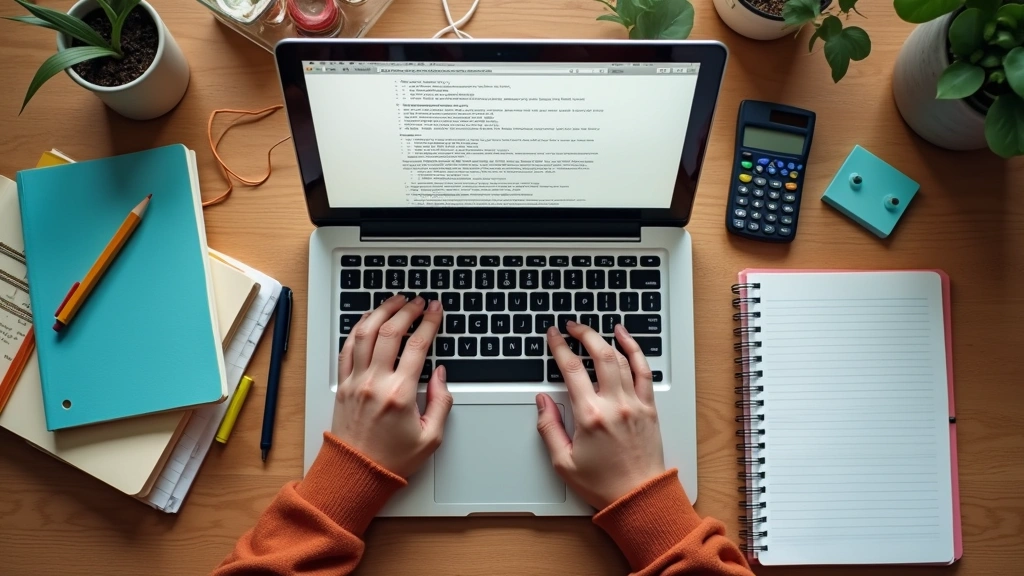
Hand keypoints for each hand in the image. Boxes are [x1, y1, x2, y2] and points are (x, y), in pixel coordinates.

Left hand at [333, 295, 451, 477]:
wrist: (356, 473)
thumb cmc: (392, 459)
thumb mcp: (431, 437)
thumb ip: (441, 402)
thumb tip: (440, 375)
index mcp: (400, 393)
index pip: (418, 345)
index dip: (429, 322)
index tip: (436, 310)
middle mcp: (376, 382)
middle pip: (391, 331)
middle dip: (407, 310)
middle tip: (418, 301)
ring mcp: (356, 381)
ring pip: (366, 333)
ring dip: (382, 311)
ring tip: (395, 301)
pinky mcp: (343, 385)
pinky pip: (348, 348)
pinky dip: (358, 328)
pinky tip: (368, 319)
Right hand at [536, 321, 665, 508]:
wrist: (639, 498)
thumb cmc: (603, 484)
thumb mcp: (563, 462)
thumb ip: (548, 427)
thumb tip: (542, 401)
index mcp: (590, 416)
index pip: (571, 370)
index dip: (559, 347)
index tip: (553, 335)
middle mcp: (614, 405)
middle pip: (599, 355)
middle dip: (583, 334)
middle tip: (571, 326)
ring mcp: (635, 404)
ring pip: (621, 358)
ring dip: (605, 338)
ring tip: (592, 329)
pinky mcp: (649, 407)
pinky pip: (644, 371)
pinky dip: (635, 350)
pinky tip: (626, 338)